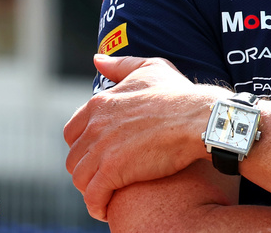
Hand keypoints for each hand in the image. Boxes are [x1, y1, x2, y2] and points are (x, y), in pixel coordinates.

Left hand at [63, 54, 229, 221]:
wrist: (198, 118)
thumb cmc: (179, 94)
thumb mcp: (149, 68)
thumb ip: (120, 66)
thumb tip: (98, 60)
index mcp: (100, 103)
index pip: (72, 133)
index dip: (83, 148)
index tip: (97, 158)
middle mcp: (95, 125)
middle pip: (74, 158)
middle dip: (86, 171)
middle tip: (103, 180)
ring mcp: (102, 147)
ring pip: (80, 178)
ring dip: (90, 190)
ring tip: (105, 197)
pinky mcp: (113, 170)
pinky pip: (93, 195)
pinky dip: (97, 206)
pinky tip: (106, 210)